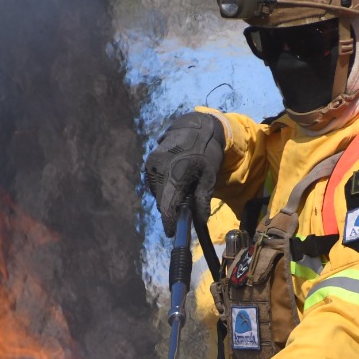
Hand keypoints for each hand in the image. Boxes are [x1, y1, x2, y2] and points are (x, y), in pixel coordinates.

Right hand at [143, 111, 224, 236]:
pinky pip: (154, 183)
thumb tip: (200, 220)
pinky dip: (163, 187)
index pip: (167, 205)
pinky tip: (175, 179)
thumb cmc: (207, 152)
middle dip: (172, 209)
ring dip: (168, 196)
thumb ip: (203, 198)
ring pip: (157, 193)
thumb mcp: (210, 175)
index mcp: (175, 172)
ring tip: (184, 186)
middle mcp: (159, 168)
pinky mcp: (149, 162)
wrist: (196, 126)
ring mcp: (151, 164)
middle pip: (161, 201)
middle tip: (186, 206)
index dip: (169, 222)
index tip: (171, 233)